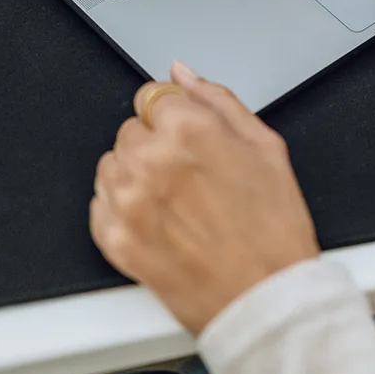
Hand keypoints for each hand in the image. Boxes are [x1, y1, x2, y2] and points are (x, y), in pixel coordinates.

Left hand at [90, 63, 318, 335]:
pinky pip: (100, 206)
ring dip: (136, 177)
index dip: (176, 117)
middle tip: (193, 178)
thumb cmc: (274, 230)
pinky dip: (123, 211)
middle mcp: (151, 162)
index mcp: (189, 132)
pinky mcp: (115, 240)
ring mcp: (128, 203)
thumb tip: (185, 74)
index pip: (153, 96)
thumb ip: (219, 101)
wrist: (265, 299)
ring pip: (111, 166)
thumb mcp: (267, 148)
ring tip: (177, 203)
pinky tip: (159, 223)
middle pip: (131, 131)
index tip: (189, 137)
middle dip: (157, 147)